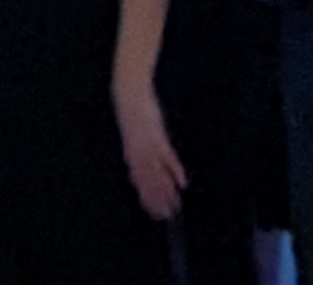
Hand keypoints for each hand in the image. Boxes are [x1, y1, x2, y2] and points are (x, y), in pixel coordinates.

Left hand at [116, 80, 186, 219]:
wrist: (130, 95)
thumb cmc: (133, 113)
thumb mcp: (135, 134)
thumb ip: (139, 151)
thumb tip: (142, 165)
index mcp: (132, 156)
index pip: (140, 184)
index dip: (147, 200)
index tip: (154, 213)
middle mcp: (139, 156)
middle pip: (149, 185)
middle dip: (158, 201)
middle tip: (166, 217)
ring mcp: (148, 148)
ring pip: (158, 177)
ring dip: (167, 193)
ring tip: (176, 207)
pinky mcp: (157, 139)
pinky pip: (167, 159)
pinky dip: (175, 172)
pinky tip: (183, 183)